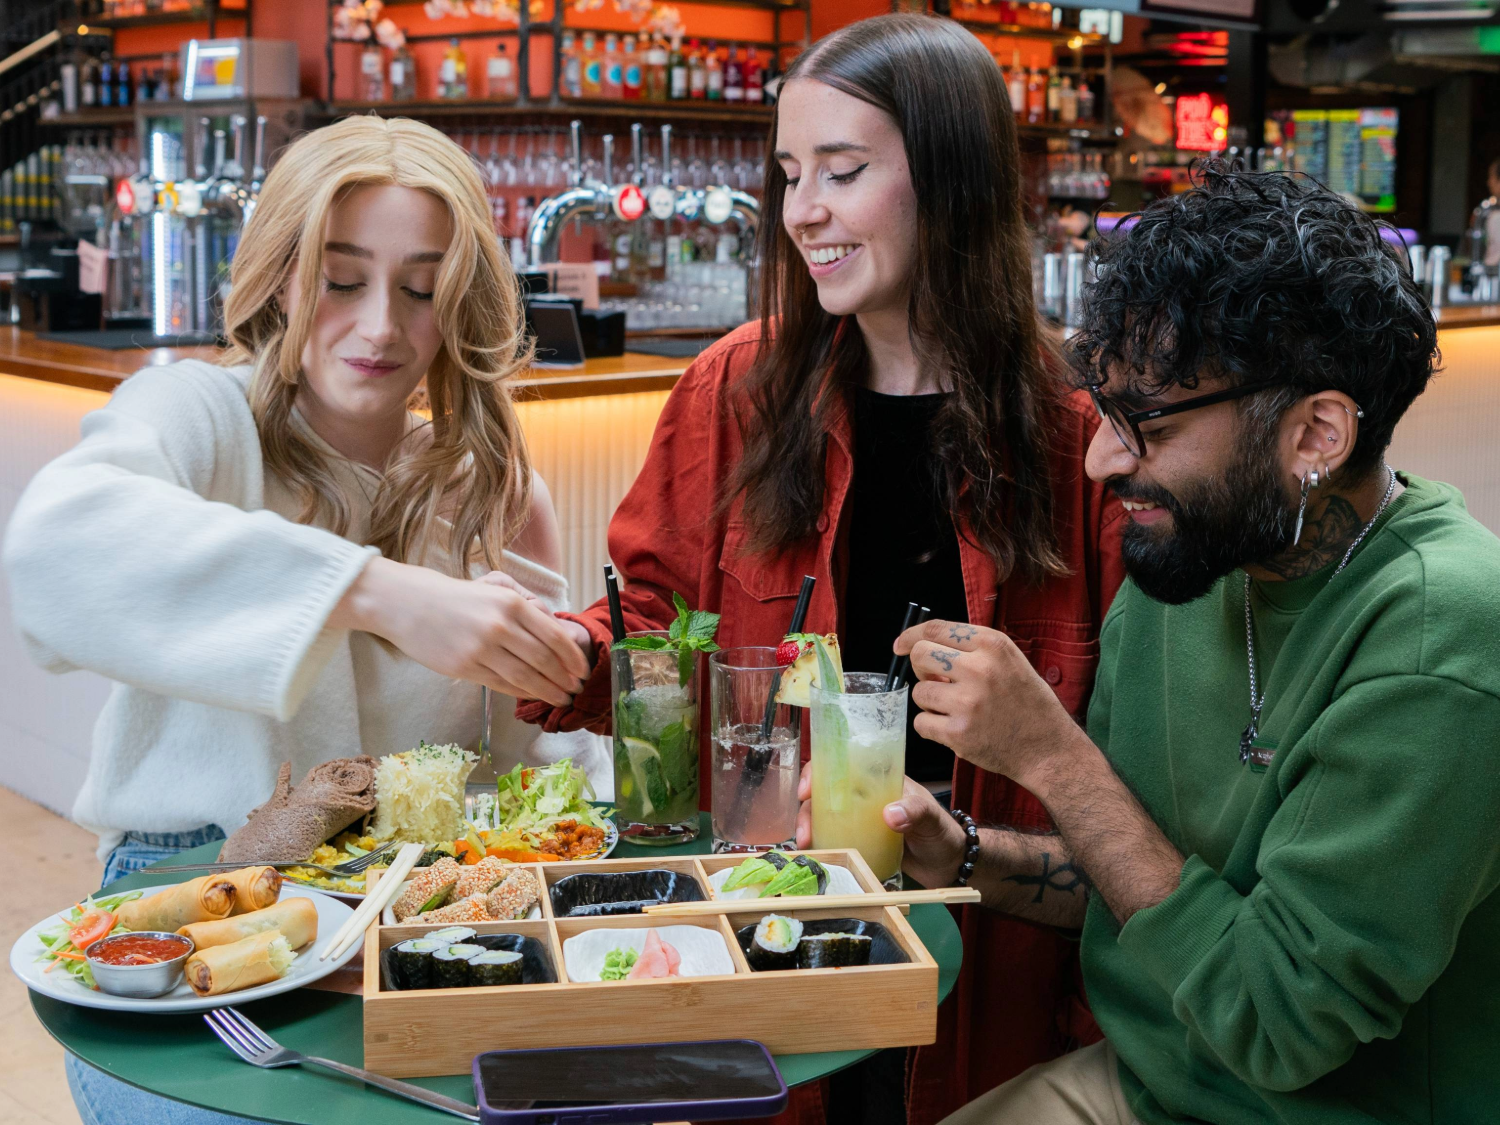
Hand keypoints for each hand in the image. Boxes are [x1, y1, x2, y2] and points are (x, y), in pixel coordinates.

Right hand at [332, 557, 591, 706]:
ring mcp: (481, 649)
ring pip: (525, 677)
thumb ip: (526, 601)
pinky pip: (502, 684)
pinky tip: (534, 694)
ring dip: (548, 691)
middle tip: (576, 689)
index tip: (582, 670)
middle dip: (565, 678)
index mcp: (512, 603)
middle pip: (544, 660)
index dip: (572, 658)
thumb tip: (551, 622)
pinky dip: (522, 692)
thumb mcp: (495, 585)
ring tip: (561, 698)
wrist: (407, 604)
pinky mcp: (465, 668)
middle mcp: (500, 626)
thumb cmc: (455, 595)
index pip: (554, 636)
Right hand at [794, 764, 967, 887]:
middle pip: (827, 794)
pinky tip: (814, 854)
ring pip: (826, 818)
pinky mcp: (861, 844)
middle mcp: (866, 798)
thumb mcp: (932, 818)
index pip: (843, 766)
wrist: (952, 866)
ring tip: (807, 845)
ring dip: (811, 828)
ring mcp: (861, 821)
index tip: (807, 791)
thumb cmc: (944, 834)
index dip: (819, 773)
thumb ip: (915, 811)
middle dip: (807, 809)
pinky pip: (835, 839)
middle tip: (803, 830)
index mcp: (881, 781)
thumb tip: (889, 814)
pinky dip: (822, 844)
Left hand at [894, 620, 1082, 787]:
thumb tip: (920, 648)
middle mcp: (980, 669)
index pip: (936, 628)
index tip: (901, 645)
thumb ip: (971, 650)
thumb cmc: (1026, 703)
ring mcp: (968, 702)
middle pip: (920, 655)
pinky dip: (931, 727)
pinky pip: (921, 723)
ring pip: (918, 692)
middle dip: (921, 668)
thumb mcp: (1009, 661)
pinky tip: (953, 728)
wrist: (1048, 748)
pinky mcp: (958, 733)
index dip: (911, 635)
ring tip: (955, 709)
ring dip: (930, 702)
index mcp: (993, 645)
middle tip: (937, 682)